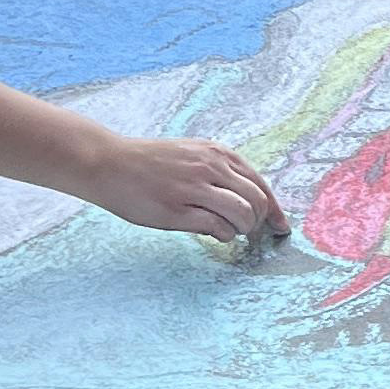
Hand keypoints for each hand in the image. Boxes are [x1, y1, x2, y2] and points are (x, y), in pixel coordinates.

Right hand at [90, 134, 286, 242]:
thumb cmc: (149, 162)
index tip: (281, 226)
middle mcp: (210, 167)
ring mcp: (194, 188)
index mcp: (217, 153)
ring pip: (242, 214)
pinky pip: (217, 228)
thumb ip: (219, 170)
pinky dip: (222, 235)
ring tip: (228, 231)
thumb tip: (247, 202)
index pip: (260, 183)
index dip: (274, 209)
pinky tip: (213, 233)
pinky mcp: (177, 210)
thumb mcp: (191, 153)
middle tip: (247, 231)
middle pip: (257, 201)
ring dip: (241, 229)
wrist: (108, 162)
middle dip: (258, 221)